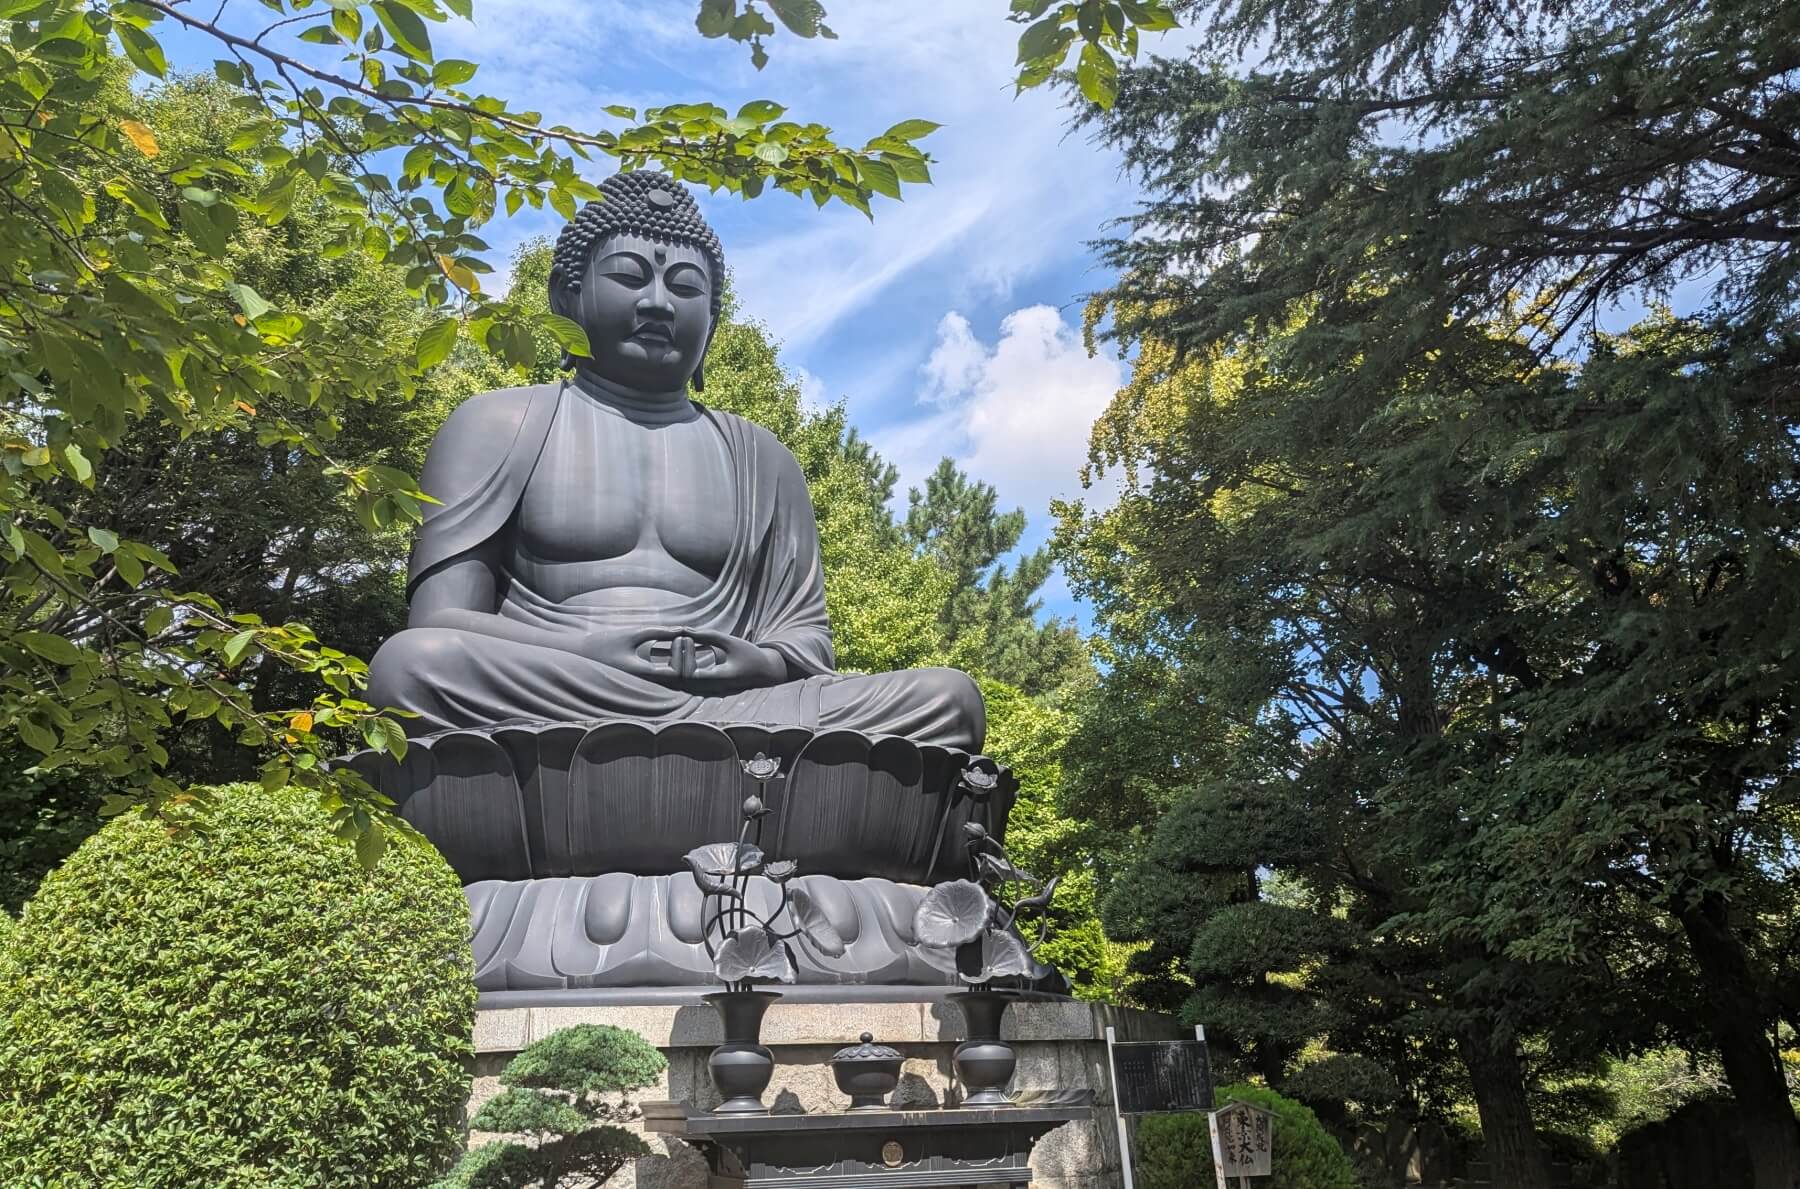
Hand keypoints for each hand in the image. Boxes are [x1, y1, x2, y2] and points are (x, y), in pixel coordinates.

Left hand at [611, 626, 784, 689]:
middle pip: (678, 679)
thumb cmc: (750, 655)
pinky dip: (674, 665)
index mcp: (716, 680)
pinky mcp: (702, 686)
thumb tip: (684, 628)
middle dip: (672, 656)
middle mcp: (708, 688)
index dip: (683, 655)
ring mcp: (704, 689)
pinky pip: (682, 678)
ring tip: (665, 642)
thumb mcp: (730, 642)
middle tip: (673, 635)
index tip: (685, 636)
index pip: (689, 674)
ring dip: (669, 662)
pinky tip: (669, 651)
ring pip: (677, 681)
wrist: (763, 672)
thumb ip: (707, 635)